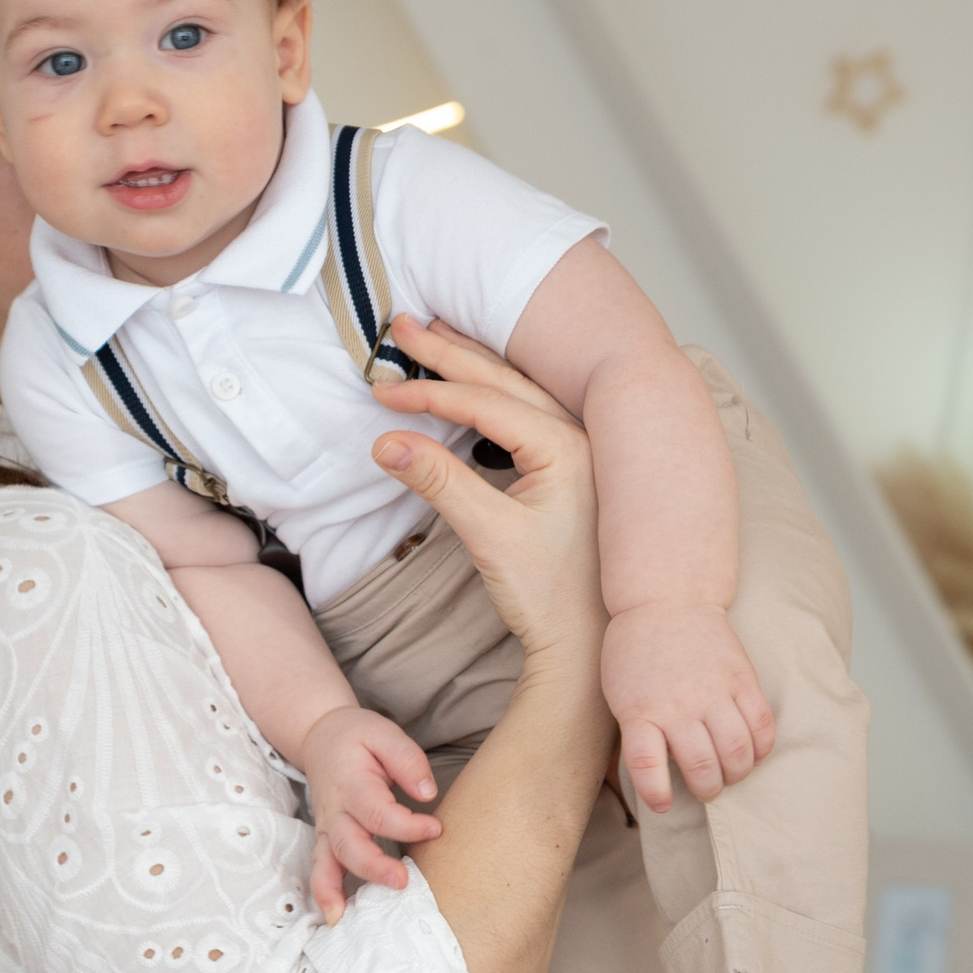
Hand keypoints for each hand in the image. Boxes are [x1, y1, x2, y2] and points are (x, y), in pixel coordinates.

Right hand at [301, 704, 440, 924]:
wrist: (321, 738)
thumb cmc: (357, 738)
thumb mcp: (383, 733)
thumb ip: (407, 760)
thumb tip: (427, 793)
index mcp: (351, 783)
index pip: (377, 811)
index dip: (407, 825)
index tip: (435, 828)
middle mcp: (335, 810)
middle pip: (349, 843)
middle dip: (373, 866)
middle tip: (402, 880)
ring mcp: (327, 828)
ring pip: (328, 861)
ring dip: (336, 889)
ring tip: (347, 917)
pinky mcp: (326, 840)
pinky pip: (319, 868)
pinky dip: (324, 893)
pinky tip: (334, 916)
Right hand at [368, 315, 605, 665]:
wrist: (591, 647)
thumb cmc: (551, 598)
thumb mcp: (488, 536)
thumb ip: (438, 481)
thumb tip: (385, 442)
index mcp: (568, 448)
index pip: (486, 403)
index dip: (429, 393)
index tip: (381, 390)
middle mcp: (582, 440)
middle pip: (505, 381)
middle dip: (450, 354)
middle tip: (404, 326)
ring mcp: (582, 454)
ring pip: (520, 393)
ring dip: (473, 367)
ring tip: (434, 339)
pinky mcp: (574, 473)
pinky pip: (530, 414)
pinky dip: (493, 395)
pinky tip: (475, 390)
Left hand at [600, 600, 773, 810]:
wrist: (666, 599)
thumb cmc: (636, 652)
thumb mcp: (620, 693)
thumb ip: (638, 731)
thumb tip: (657, 774)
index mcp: (639, 710)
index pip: (646, 763)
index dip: (657, 792)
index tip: (664, 804)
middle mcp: (677, 705)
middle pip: (702, 765)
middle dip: (708, 788)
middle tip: (708, 789)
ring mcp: (713, 691)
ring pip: (737, 750)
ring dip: (737, 772)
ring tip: (731, 773)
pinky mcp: (742, 678)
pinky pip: (762, 724)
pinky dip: (761, 748)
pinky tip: (753, 752)